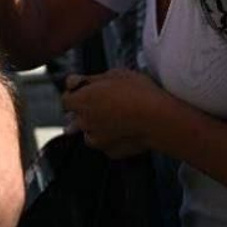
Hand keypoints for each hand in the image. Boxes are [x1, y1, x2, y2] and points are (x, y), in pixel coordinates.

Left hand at [61, 68, 175, 158]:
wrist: (159, 119)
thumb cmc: (139, 92)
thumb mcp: (115, 74)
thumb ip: (90, 79)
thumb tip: (74, 82)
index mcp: (82, 101)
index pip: (66, 99)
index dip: (76, 94)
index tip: (88, 89)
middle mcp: (85, 123)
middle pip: (78, 117)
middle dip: (88, 110)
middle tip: (108, 101)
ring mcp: (97, 140)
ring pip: (91, 132)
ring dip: (98, 126)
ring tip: (119, 117)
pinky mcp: (111, 152)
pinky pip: (107, 144)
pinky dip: (112, 138)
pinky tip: (128, 129)